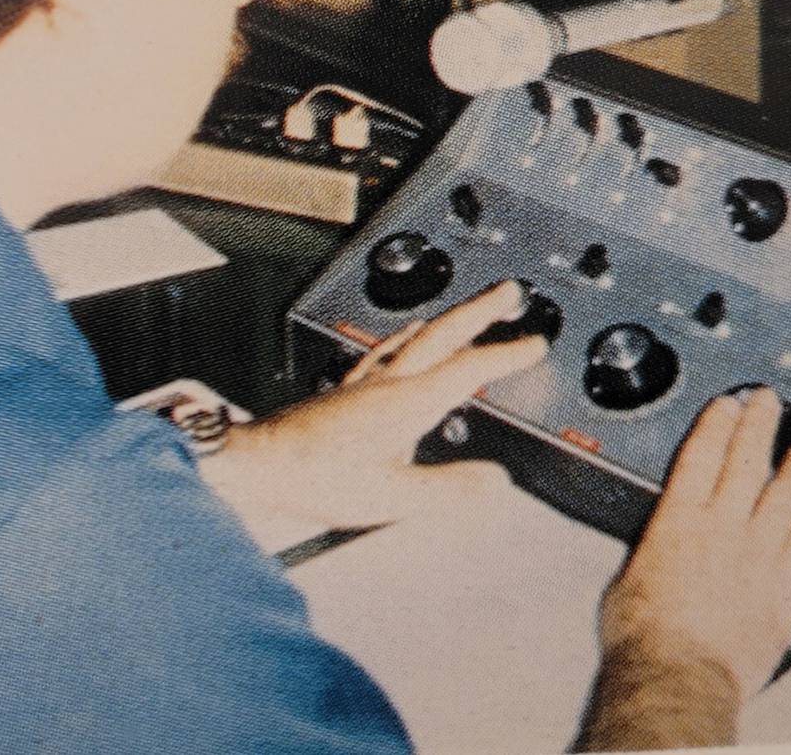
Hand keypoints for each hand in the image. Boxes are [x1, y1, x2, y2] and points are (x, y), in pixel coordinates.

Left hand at [201, 280, 547, 541]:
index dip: (504, 355)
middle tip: (508, 293)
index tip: (534, 343)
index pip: (466, 370)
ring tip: (468, 311)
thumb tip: (493, 481)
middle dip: (479, 312)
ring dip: (447, 321)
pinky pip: (385, 352)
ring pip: (414, 338)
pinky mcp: (343, 392)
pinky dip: (406, 339)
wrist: (255, 465)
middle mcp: (385, 383)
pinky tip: (402, 341)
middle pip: (441, 335)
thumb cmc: (312, 480)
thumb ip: (446, 489)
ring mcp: (362, 383)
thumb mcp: (389, 497)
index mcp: (404, 403)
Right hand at [597, 387, 790, 701]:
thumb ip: (652, 555)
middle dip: (758, 425)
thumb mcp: (630, 579)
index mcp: (678, 521)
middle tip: (768, 402)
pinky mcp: (785, 588)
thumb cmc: (643, 637)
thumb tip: (654, 554)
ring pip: (785, 496)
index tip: (727, 405)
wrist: (677, 674)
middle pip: (745, 463)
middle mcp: (722, 528)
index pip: (701, 456)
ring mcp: (759, 556)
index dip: (716, 425)